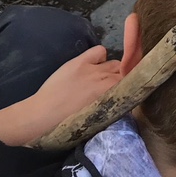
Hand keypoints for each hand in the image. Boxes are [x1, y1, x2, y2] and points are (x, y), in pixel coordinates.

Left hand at [0, 45, 122, 145]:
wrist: (42, 117)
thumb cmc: (69, 125)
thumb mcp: (99, 120)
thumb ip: (114, 107)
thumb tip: (125, 101)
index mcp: (113, 97)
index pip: (133, 85)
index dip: (132, 87)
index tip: (129, 91)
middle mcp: (108, 81)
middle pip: (125, 72)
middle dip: (124, 78)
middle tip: (114, 86)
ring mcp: (94, 69)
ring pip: (115, 63)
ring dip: (113, 69)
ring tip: (102, 78)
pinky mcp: (80, 62)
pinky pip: (100, 51)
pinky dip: (101, 56)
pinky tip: (94, 65)